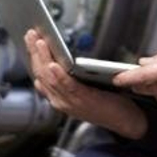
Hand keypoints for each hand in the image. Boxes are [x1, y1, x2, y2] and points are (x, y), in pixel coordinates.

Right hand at [25, 29, 147, 138]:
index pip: (40, 75)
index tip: (30, 40)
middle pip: (42, 74)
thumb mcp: (81, 91)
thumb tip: (55, 63)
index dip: (33, 56)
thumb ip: (67, 80)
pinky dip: (59, 75)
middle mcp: (60, 101)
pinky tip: (54, 65)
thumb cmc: (106, 104)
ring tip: (39, 43)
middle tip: (30, 35)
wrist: (126, 121)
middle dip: (35, 53)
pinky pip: (68, 86)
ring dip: (43, 59)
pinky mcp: (84, 100)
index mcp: (59, 97)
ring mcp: (71, 102)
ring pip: (51, 79)